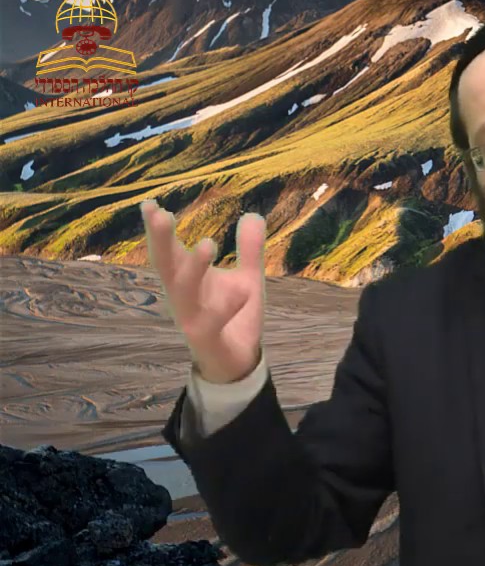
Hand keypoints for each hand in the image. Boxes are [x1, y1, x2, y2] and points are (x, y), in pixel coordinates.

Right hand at [141, 200, 266, 383]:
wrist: (237, 362)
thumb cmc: (234, 317)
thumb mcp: (247, 279)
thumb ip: (249, 250)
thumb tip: (254, 214)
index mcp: (187, 278)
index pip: (168, 250)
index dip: (158, 229)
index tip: (150, 203)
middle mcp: (183, 295)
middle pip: (166, 266)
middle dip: (161, 241)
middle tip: (160, 213)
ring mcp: (191, 317)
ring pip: (185, 292)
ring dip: (194, 268)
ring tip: (208, 243)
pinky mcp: (206, 338)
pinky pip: (214, 321)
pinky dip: (228, 305)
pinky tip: (245, 288)